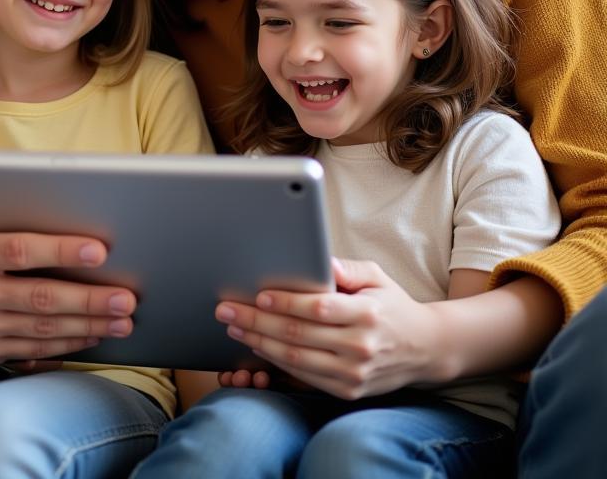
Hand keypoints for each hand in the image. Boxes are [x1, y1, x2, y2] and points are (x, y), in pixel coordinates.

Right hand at [0, 175, 134, 364]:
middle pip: (38, 299)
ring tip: (123, 319)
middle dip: (88, 299)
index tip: (100, 249)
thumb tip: (14, 194)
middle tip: (127, 296)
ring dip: (85, 327)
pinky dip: (64, 347)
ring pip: (39, 330)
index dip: (61, 251)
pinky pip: (28, 352)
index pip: (20, 250)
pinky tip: (94, 337)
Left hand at [215, 258, 441, 398]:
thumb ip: (348, 268)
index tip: (257, 296)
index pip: (318, 308)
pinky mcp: (348, 390)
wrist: (425, 348)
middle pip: (299, 335)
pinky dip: (277, 363)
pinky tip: (257, 347)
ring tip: (234, 328)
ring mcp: (354, 373)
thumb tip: (320, 260)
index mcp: (367, 314)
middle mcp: (361, 346)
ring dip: (260, 343)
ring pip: (296, 359)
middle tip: (226, 311)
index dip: (285, 303)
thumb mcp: (377, 277)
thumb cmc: (392, 305)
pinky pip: (305, 377)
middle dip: (257, 322)